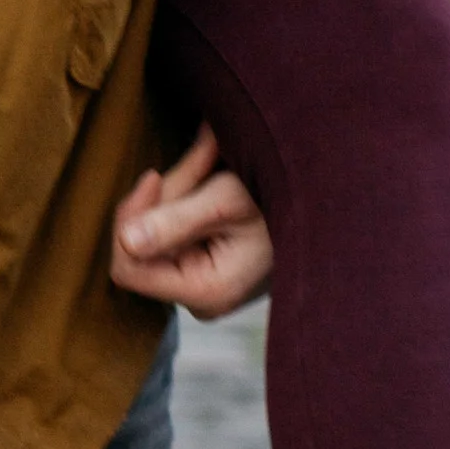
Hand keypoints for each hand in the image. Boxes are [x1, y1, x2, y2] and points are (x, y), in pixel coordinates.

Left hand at [111, 126, 272, 318]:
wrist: (322, 200)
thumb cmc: (280, 197)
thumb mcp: (227, 201)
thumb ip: (174, 221)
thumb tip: (126, 240)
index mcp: (204, 291)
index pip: (127, 268)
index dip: (130, 219)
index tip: (154, 176)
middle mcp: (199, 297)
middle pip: (141, 244)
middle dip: (165, 193)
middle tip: (203, 151)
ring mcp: (201, 283)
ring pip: (155, 230)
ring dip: (179, 185)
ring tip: (214, 151)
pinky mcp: (204, 266)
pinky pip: (172, 228)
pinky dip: (186, 193)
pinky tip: (213, 167)